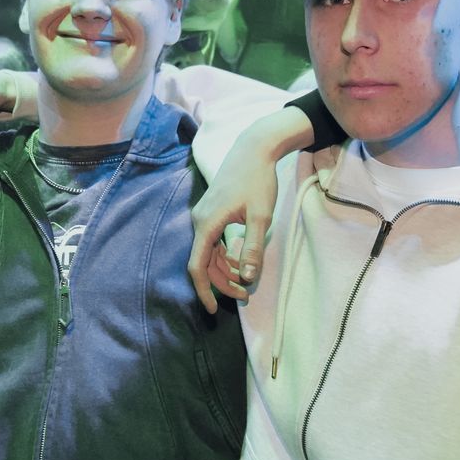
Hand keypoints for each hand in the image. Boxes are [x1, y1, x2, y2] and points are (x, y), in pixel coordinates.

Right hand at [188, 135, 284, 312]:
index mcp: (207, 225)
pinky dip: (226, 256)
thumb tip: (248, 278)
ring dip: (225, 271)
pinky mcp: (212, 213)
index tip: (213, 310)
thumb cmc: (258, 181)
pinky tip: (242, 263)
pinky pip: (214, 243)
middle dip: (222, 283)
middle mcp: (200, 222)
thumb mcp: (261, 217)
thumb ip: (253, 248)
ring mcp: (204, 217)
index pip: (198, 266)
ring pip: (209, 254)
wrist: (254, 149)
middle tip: (244, 297)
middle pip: (204, 263)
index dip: (204, 290)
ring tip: (247, 284)